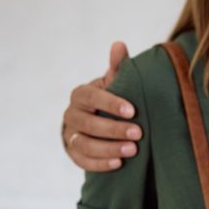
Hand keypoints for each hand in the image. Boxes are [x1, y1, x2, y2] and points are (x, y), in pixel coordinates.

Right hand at [63, 42, 142, 170]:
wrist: (95, 118)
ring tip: (132, 150)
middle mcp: (71, 114)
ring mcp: (70, 134)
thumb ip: (118, 66)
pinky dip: (100, 163)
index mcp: (81, 94)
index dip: (110, 104)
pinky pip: (82, 161)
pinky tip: (118, 164)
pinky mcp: (73, 153)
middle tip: (138, 133)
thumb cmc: (110, 97)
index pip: (92, 97)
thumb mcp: (114, 81)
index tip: (132, 110)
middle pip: (88, 124)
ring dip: (109, 148)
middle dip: (114, 129)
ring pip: (84, 144)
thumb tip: (119, 44)